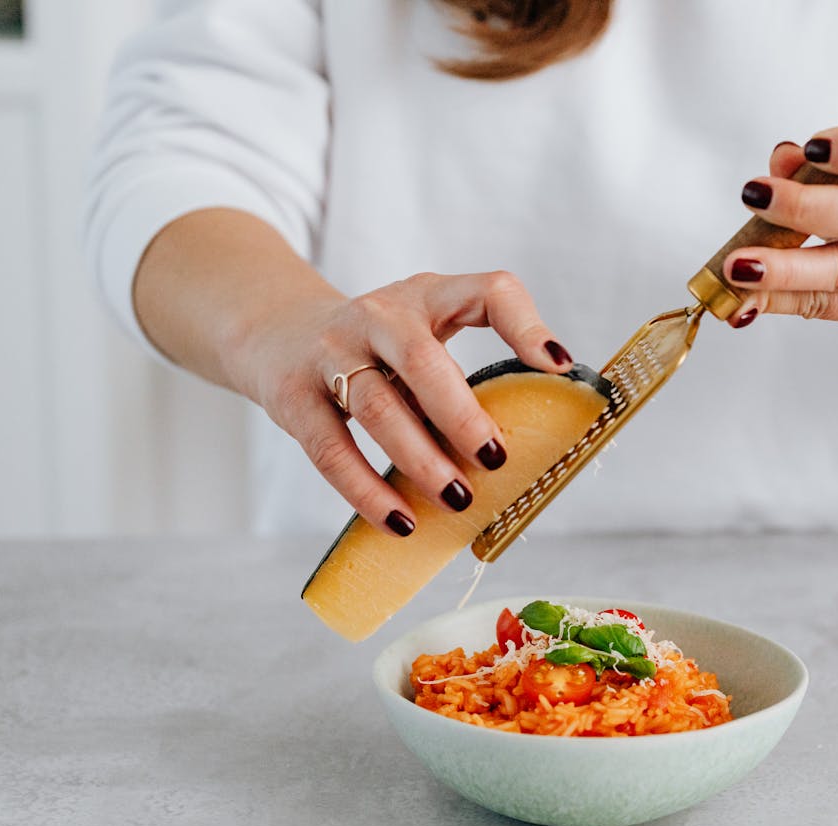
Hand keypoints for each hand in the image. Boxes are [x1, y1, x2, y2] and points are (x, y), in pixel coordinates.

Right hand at [231, 271, 572, 535]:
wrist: (277, 333)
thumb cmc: (377, 346)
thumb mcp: (426, 331)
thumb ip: (474, 363)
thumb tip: (543, 431)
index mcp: (427, 297)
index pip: (488, 291)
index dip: (526, 326)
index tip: (559, 368)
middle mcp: (378, 316)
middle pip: (422, 359)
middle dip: (461, 414)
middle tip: (495, 459)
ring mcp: (330, 353)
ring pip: (376, 407)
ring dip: (420, 459)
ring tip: (457, 499)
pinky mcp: (294, 396)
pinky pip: (331, 449)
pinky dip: (366, 490)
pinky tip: (400, 520)